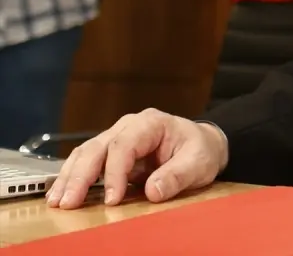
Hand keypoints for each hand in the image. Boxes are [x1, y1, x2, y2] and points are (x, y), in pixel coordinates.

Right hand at [45, 108, 228, 208]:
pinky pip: (87, 161)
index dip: (115, 172)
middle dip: (81, 176)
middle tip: (68, 202)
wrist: (202, 144)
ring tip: (57, 201)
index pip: (124, 145)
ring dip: (70, 177)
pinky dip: (73, 177)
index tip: (112, 199)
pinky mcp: (110, 151)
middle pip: (97, 148)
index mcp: (151, 123)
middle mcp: (129, 126)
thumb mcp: (199, 162)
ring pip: (86, 153)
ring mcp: (117, 137)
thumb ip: (179, 175)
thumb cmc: (201, 150)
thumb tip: (153, 191)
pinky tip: (60, 193)